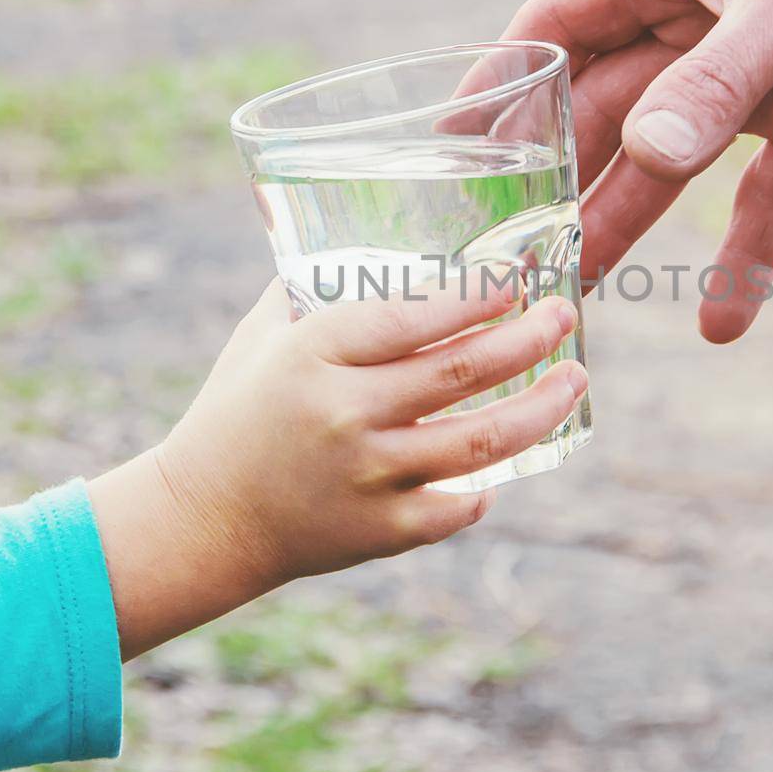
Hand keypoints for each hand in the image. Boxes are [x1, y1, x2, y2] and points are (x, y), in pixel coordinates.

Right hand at [89, 278, 585, 658]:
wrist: (199, 518)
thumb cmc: (236, 411)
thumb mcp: (263, 335)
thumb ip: (316, 288)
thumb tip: (374, 239)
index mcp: (314, 355)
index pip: (415, 314)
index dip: (477, 292)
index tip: (517, 275)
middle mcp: (347, 414)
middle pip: (466, 369)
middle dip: (531, 336)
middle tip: (565, 314)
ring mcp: (368, 477)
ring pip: (482, 441)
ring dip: (540, 407)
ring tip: (573, 380)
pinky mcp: (380, 531)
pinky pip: (458, 506)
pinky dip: (487, 486)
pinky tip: (505, 464)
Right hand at [505, 0, 772, 341]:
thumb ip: (719, 82)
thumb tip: (644, 158)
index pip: (557, 30)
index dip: (500, 84)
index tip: (446, 145)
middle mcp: (698, 34)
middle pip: (606, 115)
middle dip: (560, 181)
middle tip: (509, 255)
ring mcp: (757, 86)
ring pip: (673, 169)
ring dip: (631, 228)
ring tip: (579, 297)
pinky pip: (769, 202)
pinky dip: (748, 260)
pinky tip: (722, 323)